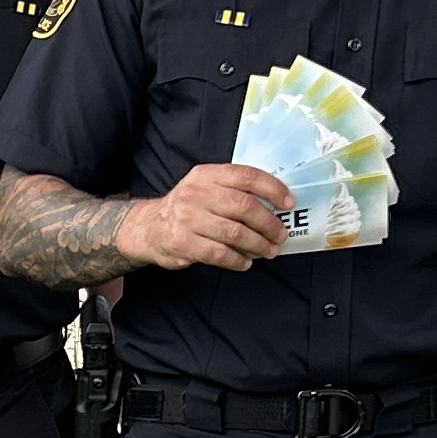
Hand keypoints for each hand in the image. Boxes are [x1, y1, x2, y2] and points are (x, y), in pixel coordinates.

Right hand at [119, 163, 294, 273]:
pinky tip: (245, 263)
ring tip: (269, 251)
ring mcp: (188, 218)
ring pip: (235, 233)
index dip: (273, 188)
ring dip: (258, 245)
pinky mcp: (183, 242)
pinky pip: (219, 254)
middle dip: (269, 223)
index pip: (247, 176)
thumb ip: (232, 189)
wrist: (148, 227)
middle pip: (245, 206)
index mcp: (206, 174)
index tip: (288, 203)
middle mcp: (196, 193)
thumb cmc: (186, 208)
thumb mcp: (204, 186)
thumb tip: (274, 203)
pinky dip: (237, 260)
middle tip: (280, 234)